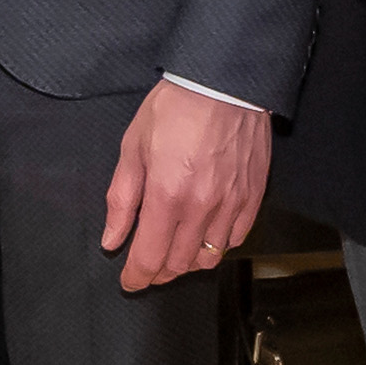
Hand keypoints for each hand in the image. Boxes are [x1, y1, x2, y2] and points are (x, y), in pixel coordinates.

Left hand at [101, 81, 270, 290]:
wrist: (223, 82)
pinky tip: (204, 236)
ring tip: (174, 251)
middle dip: (159, 271)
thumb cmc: (175, 107)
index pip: (149, 257)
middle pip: (179, 264)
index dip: (136, 277)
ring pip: (210, 258)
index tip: (128, 281)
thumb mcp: (133, 146)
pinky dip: (217, 246)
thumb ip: (122, 198)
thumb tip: (112, 239)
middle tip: (147, 265)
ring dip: (188, 263)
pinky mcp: (253, 198)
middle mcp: (201, 208)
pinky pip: (235, 239)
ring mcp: (231, 205)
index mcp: (166, 195)